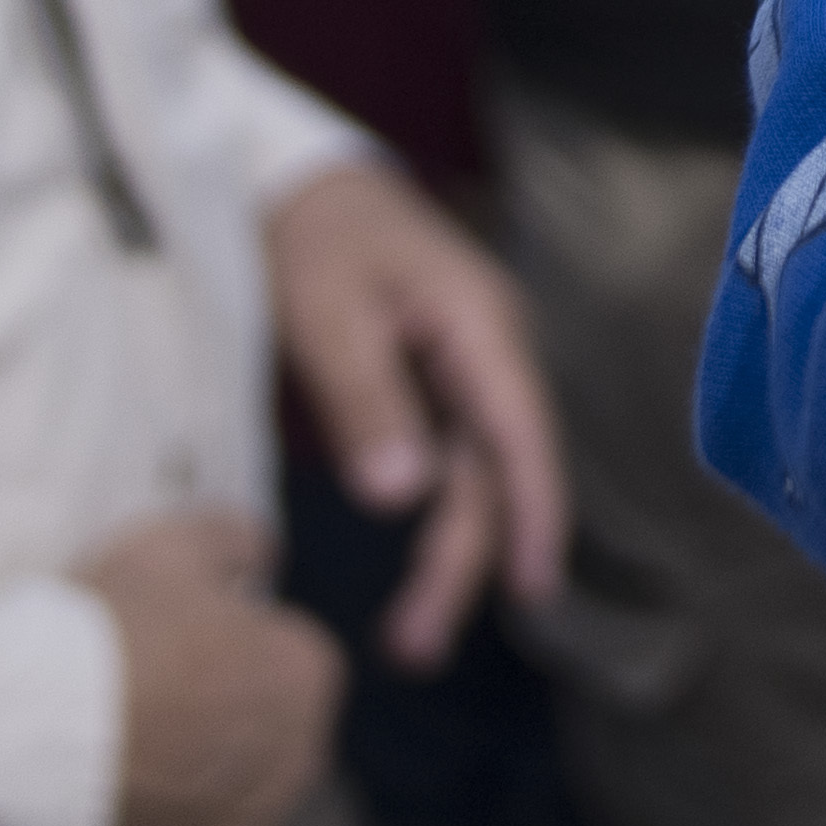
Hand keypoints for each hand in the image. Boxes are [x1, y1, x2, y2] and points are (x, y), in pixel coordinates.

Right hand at [75, 505, 343, 825]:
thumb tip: (265, 560)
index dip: (225, 644)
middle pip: (268, 734)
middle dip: (223, 721)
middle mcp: (301, 763)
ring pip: (237, 804)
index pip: (284, 653)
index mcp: (308, 676)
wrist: (20, 744)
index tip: (167, 645)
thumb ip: (237, 539)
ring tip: (125, 766)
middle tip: (142, 706)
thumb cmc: (103, 631)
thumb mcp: (172, 543)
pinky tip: (120, 822)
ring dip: (201, 788)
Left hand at [262, 157, 568, 668]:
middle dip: (466, 561)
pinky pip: (452, 458)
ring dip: (451, 551)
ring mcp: (465, 366)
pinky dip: (438, 517)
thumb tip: (403, 499)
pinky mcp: (434, 379)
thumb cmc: (310, 235)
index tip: (532, 592)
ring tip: (409, 636)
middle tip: (413, 648)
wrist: (292, 178)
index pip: (521, 435)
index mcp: (479, 324)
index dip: (533, 516)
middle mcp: (488, 350)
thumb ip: (365, 400)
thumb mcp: (325, 310)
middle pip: (496, 470)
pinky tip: (420, 566)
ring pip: (476, 472)